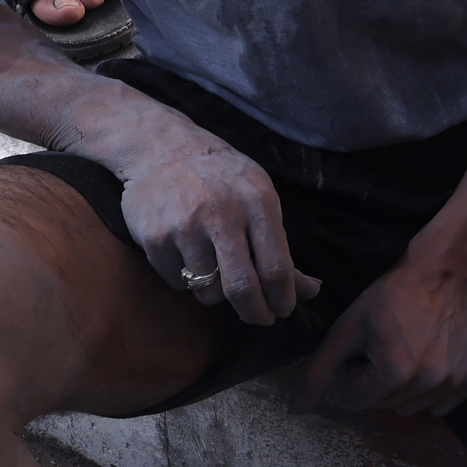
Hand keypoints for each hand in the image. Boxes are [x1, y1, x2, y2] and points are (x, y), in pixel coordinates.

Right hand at [116, 135, 315, 324]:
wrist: (161, 147)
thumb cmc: (222, 177)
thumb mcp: (260, 196)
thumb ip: (281, 245)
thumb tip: (311, 291)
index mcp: (257, 203)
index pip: (276, 268)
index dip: (284, 299)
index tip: (284, 310)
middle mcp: (221, 215)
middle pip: (242, 288)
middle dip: (256, 314)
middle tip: (260, 319)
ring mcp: (185, 228)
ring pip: (208, 292)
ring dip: (217, 293)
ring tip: (216, 271)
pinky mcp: (155, 239)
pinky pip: (178, 282)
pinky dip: (187, 279)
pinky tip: (187, 254)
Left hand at [301, 255, 466, 415]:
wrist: (445, 272)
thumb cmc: (391, 295)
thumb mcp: (346, 329)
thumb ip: (318, 371)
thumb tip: (296, 411)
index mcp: (392, 375)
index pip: (355, 400)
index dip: (354, 372)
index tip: (366, 347)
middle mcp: (425, 385)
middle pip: (383, 404)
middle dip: (377, 381)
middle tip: (386, 346)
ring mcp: (452, 383)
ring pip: (410, 407)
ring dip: (403, 387)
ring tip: (408, 351)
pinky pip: (441, 406)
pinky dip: (431, 391)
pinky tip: (429, 360)